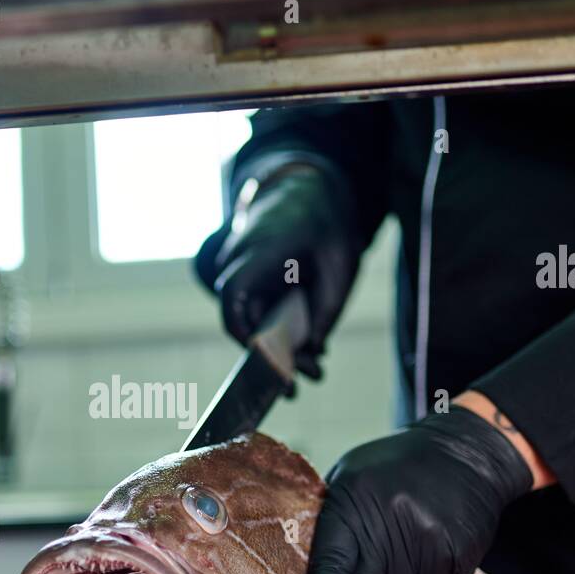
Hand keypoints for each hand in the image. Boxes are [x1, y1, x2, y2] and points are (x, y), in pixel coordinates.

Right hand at [194, 165, 359, 379]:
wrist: (309, 192)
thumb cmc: (326, 225)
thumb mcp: (340, 267)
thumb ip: (325, 311)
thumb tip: (312, 351)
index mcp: (262, 253)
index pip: (234, 298)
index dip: (244, 334)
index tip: (267, 364)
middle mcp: (242, 263)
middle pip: (247, 321)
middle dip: (275, 356)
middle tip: (308, 381)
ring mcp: (242, 272)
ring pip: (254, 321)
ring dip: (279, 347)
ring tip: (316, 368)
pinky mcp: (249, 282)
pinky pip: (259, 313)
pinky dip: (280, 333)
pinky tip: (308, 349)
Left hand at [302, 404, 536, 573]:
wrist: (465, 455)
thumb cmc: (393, 470)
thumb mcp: (350, 481)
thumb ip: (335, 525)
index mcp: (354, 504)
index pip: (332, 568)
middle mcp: (391, 525)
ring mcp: (428, 542)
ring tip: (401, 543)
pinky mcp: (457, 556)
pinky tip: (426, 545)